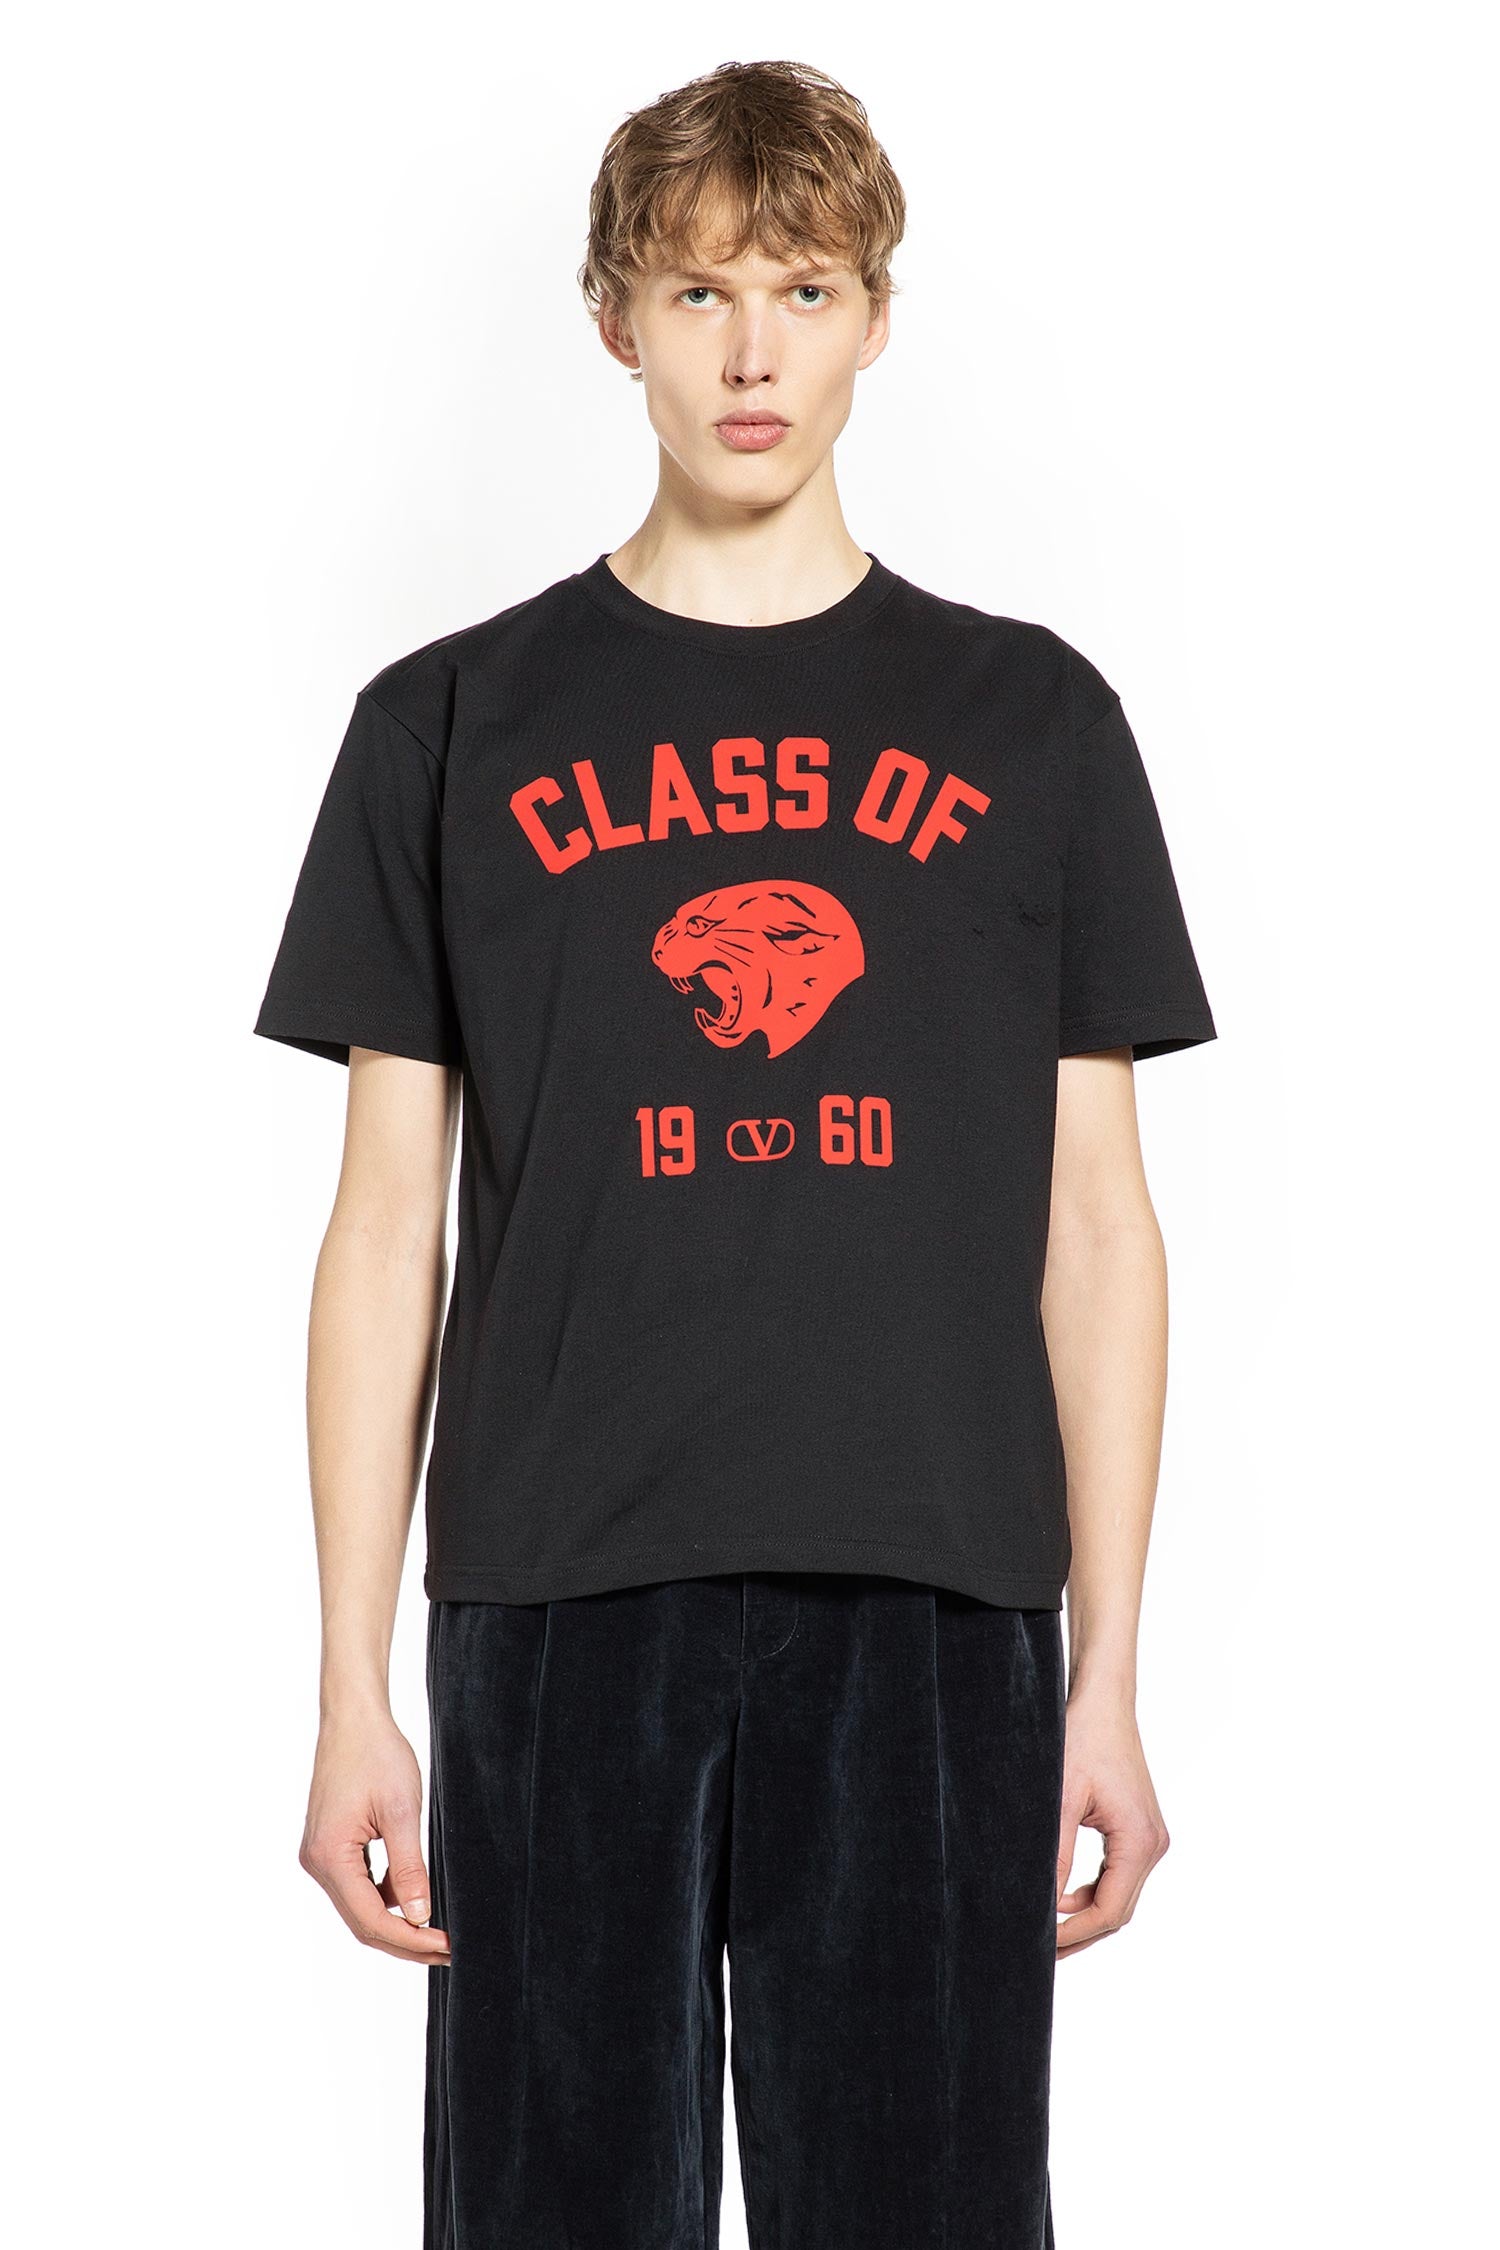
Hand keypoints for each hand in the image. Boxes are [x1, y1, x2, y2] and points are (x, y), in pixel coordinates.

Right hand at [299, 1712, 451, 1965]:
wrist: (354, 1718)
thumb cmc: (377, 1755)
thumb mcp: (401, 1811)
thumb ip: (410, 1867)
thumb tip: (420, 1917)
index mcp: (330, 1856)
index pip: (372, 1918)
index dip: (410, 1938)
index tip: (446, 1945)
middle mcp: (317, 1862)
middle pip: (362, 1922)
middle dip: (405, 1940)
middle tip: (447, 1950)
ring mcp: (319, 1854)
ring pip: (359, 1907)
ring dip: (396, 1921)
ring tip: (437, 1930)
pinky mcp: (329, 1845)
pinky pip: (357, 1885)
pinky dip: (385, 1897)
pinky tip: (414, 1897)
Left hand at [1055, 1692, 1169, 1957]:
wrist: (1103, 1702)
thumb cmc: (1081, 1739)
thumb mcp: (1060, 1798)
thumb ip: (1055, 1854)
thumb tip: (1042, 1904)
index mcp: (1140, 1842)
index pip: (1109, 1911)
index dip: (1073, 1934)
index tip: (1037, 1944)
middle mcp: (1153, 1845)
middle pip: (1118, 1913)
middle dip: (1079, 1934)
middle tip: (1037, 1950)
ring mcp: (1150, 1839)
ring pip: (1119, 1898)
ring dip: (1085, 1916)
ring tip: (1046, 1930)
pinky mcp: (1139, 1831)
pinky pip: (1118, 1878)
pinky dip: (1092, 1893)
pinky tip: (1062, 1896)